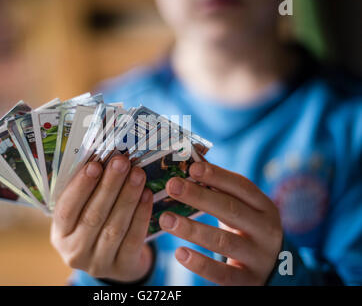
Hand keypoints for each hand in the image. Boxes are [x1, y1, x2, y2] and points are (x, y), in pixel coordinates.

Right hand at [51, 155, 153, 281]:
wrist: (115, 260)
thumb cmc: (95, 225)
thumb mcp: (82, 212)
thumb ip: (87, 191)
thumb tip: (101, 157)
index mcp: (60, 234)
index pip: (66, 210)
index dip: (80, 187)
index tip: (95, 164)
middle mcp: (75, 252)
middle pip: (93, 216)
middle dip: (109, 186)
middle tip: (122, 162)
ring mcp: (98, 263)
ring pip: (114, 227)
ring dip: (128, 197)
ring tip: (137, 174)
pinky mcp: (122, 267)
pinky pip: (133, 239)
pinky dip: (141, 215)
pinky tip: (146, 195)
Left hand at [159, 161, 282, 284]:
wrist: (273, 271)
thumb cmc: (247, 229)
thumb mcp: (241, 207)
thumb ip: (219, 186)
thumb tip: (191, 158)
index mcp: (264, 206)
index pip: (242, 186)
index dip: (217, 176)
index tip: (192, 167)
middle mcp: (266, 230)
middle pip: (231, 210)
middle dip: (199, 196)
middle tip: (172, 186)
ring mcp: (259, 257)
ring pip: (224, 242)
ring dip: (192, 229)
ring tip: (165, 219)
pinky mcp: (248, 281)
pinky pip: (222, 274)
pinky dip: (200, 264)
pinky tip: (179, 253)